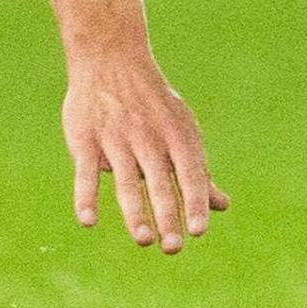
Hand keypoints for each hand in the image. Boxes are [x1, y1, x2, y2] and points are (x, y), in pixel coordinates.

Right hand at [64, 48, 225, 253]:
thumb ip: (197, 173)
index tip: (200, 231)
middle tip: (174, 248)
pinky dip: (86, 196)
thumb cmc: (153, 106)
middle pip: (161, 183)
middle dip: (168, 216)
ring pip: (128, 181)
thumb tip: (221, 207)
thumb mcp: (181, 132)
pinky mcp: (86, 141)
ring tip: (144, 240)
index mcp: (177, 137)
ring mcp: (117, 139)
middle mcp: (150, 139)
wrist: (112, 59)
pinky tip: (89, 221)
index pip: (191, 174)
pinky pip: (86, 172)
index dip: (195, 202)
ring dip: (135, 212)